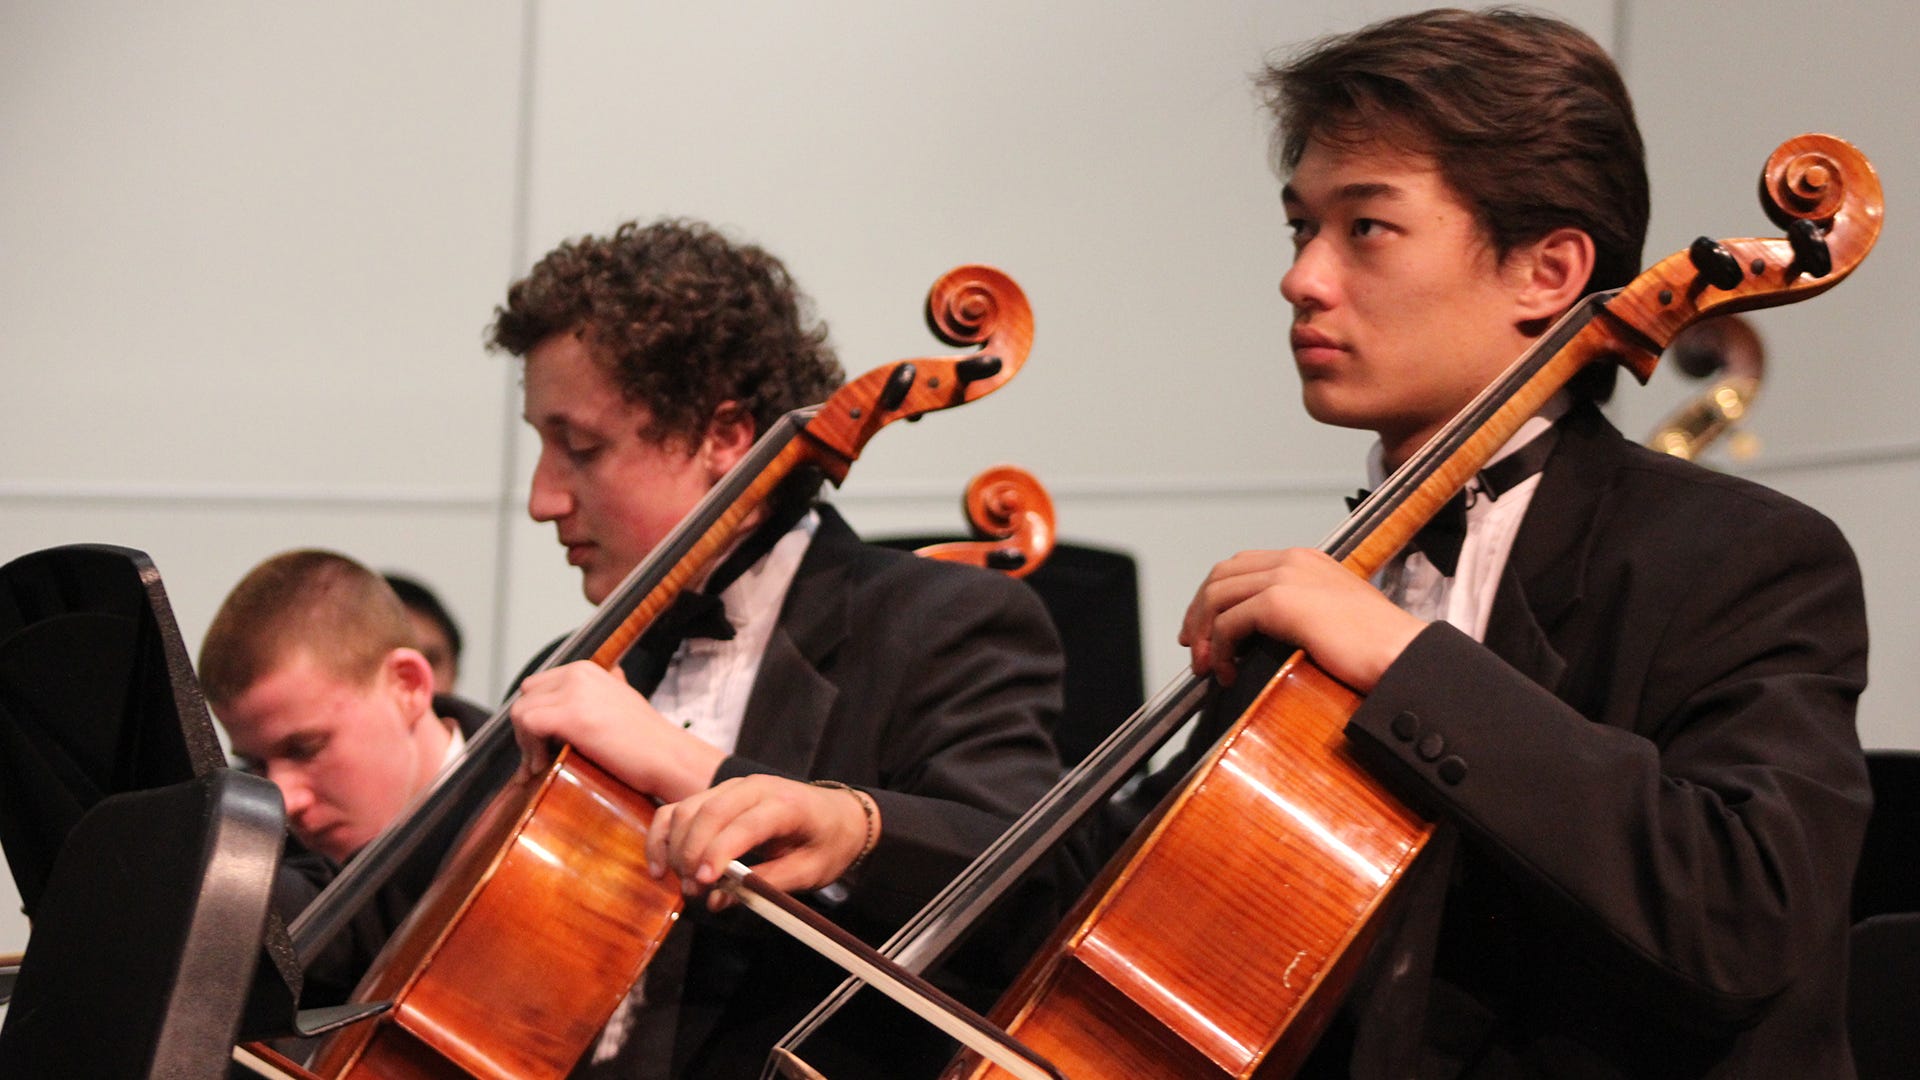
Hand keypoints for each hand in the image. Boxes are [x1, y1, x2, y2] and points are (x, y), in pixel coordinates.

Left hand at [510, 660, 724, 801]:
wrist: (668, 757)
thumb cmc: (647, 740)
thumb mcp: (623, 700)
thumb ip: (605, 689)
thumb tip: (608, 678)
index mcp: (587, 670)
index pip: (538, 686)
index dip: (536, 715)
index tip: (544, 743)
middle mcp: (578, 674)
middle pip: (526, 696)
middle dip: (527, 728)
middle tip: (539, 756)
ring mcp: (574, 692)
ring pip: (521, 711)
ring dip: (525, 742)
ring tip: (541, 764)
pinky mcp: (570, 715)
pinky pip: (527, 725)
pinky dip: (529, 749)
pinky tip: (544, 765)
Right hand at [646, 775, 874, 911]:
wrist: (840, 815)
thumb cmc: (828, 843)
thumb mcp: (810, 871)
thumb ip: (766, 885)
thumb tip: (718, 900)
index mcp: (786, 804)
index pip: (745, 823)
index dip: (720, 852)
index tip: (704, 883)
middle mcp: (755, 787)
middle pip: (709, 813)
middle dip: (692, 854)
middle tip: (693, 892)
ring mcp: (731, 787)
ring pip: (688, 809)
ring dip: (676, 848)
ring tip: (686, 884)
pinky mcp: (716, 795)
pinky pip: (678, 810)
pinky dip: (662, 836)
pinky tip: (660, 868)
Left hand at [1179, 548, 1426, 692]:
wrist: (1402, 656)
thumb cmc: (1377, 648)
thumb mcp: (1332, 618)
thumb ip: (1300, 615)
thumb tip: (1261, 638)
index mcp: (1306, 560)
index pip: (1242, 566)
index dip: (1215, 597)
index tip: (1206, 629)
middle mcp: (1293, 561)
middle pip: (1221, 576)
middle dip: (1199, 613)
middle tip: (1195, 649)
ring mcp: (1286, 577)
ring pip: (1217, 597)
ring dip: (1204, 634)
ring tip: (1206, 667)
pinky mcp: (1281, 602)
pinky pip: (1229, 622)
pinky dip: (1219, 649)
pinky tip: (1227, 672)